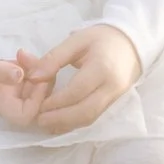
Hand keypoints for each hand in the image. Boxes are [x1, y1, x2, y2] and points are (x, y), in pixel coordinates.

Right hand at [0, 46, 37, 128]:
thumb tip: (21, 75)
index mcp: (0, 104)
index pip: (28, 115)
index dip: (38, 100)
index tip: (35, 78)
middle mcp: (7, 99)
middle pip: (37, 101)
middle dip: (41, 79)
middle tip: (30, 59)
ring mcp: (8, 89)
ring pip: (35, 85)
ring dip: (36, 69)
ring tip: (22, 53)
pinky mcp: (7, 77)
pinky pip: (27, 75)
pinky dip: (29, 64)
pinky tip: (20, 53)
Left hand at [19, 23, 141, 133]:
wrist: (131, 44)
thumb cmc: (101, 39)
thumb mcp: (76, 41)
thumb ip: (53, 58)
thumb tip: (32, 77)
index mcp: (102, 68)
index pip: (77, 91)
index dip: (56, 101)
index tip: (38, 105)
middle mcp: (111, 86)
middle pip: (85, 111)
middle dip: (60, 119)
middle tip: (39, 120)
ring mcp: (115, 97)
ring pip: (91, 118)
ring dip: (67, 124)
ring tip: (47, 124)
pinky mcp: (114, 102)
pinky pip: (94, 117)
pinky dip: (76, 123)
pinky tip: (61, 123)